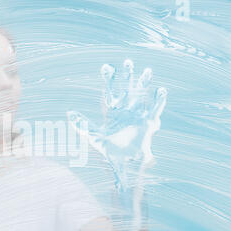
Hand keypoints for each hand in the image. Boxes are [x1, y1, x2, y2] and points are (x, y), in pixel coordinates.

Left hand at [67, 59, 166, 230]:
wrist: (125, 168)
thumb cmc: (110, 155)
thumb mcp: (95, 138)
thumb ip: (83, 125)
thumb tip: (69, 114)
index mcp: (112, 115)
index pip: (110, 94)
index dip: (109, 81)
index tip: (106, 67)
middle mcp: (125, 114)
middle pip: (127, 91)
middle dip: (127, 77)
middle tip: (128, 61)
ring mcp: (137, 118)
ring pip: (142, 98)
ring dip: (144, 85)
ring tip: (147, 70)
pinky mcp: (148, 125)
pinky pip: (154, 111)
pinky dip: (158, 102)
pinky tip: (161, 91)